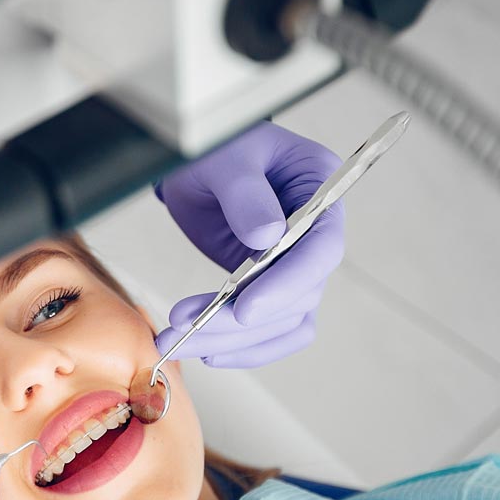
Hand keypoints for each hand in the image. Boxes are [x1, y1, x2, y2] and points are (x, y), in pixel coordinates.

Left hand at [155, 122, 343, 367]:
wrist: (197, 167)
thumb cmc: (216, 149)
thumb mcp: (225, 159)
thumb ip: (245, 193)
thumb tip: (267, 237)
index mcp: (320, 188)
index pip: (322, 248)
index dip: (287, 284)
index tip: (244, 309)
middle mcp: (319, 232)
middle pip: (299, 295)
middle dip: (240, 321)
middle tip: (186, 329)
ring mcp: (297, 263)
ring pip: (282, 321)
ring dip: (232, 339)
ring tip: (177, 341)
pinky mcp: (274, 286)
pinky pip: (274, 329)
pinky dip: (243, 347)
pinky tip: (207, 350)